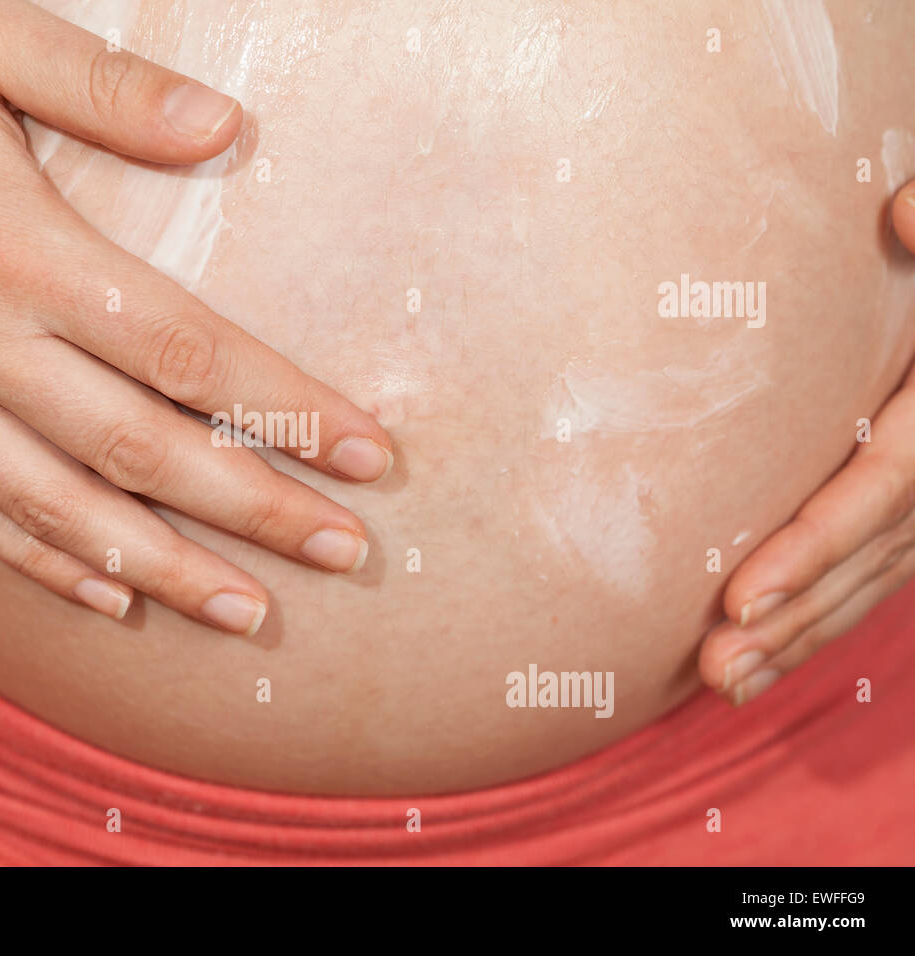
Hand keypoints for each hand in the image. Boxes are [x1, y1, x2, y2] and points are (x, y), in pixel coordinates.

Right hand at [0, 0, 392, 633]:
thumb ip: (105, 86)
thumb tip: (227, 128)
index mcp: (14, 248)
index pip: (188, 353)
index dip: (289, 409)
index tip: (372, 457)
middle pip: (141, 451)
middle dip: (254, 509)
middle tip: (345, 555)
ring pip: (57, 509)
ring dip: (161, 567)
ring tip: (246, 611)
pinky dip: (40, 563)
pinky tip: (106, 596)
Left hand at [699, 181, 914, 702]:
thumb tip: (899, 211)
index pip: (876, 493)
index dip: (813, 548)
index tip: (738, 593)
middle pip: (863, 562)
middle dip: (789, 619)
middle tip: (710, 663)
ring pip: (866, 589)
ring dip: (796, 640)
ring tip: (719, 682)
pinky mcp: (909, 524)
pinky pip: (869, 587)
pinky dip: (816, 628)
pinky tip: (759, 667)